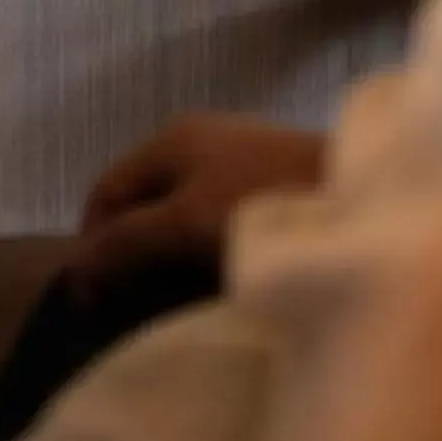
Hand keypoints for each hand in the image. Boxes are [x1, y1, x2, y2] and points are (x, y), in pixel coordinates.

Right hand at [70, 114, 326, 299]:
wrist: (363, 191)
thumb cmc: (265, 200)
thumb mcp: (185, 222)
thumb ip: (128, 242)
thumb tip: (79, 268)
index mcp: (171, 137)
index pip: (106, 190)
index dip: (89, 243)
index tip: (90, 299)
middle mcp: (201, 139)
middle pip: (143, 200)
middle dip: (128, 248)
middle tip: (126, 302)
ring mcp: (240, 159)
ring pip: (181, 211)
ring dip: (168, 253)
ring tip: (170, 298)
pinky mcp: (273, 183)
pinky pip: (217, 218)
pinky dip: (204, 249)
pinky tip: (217, 277)